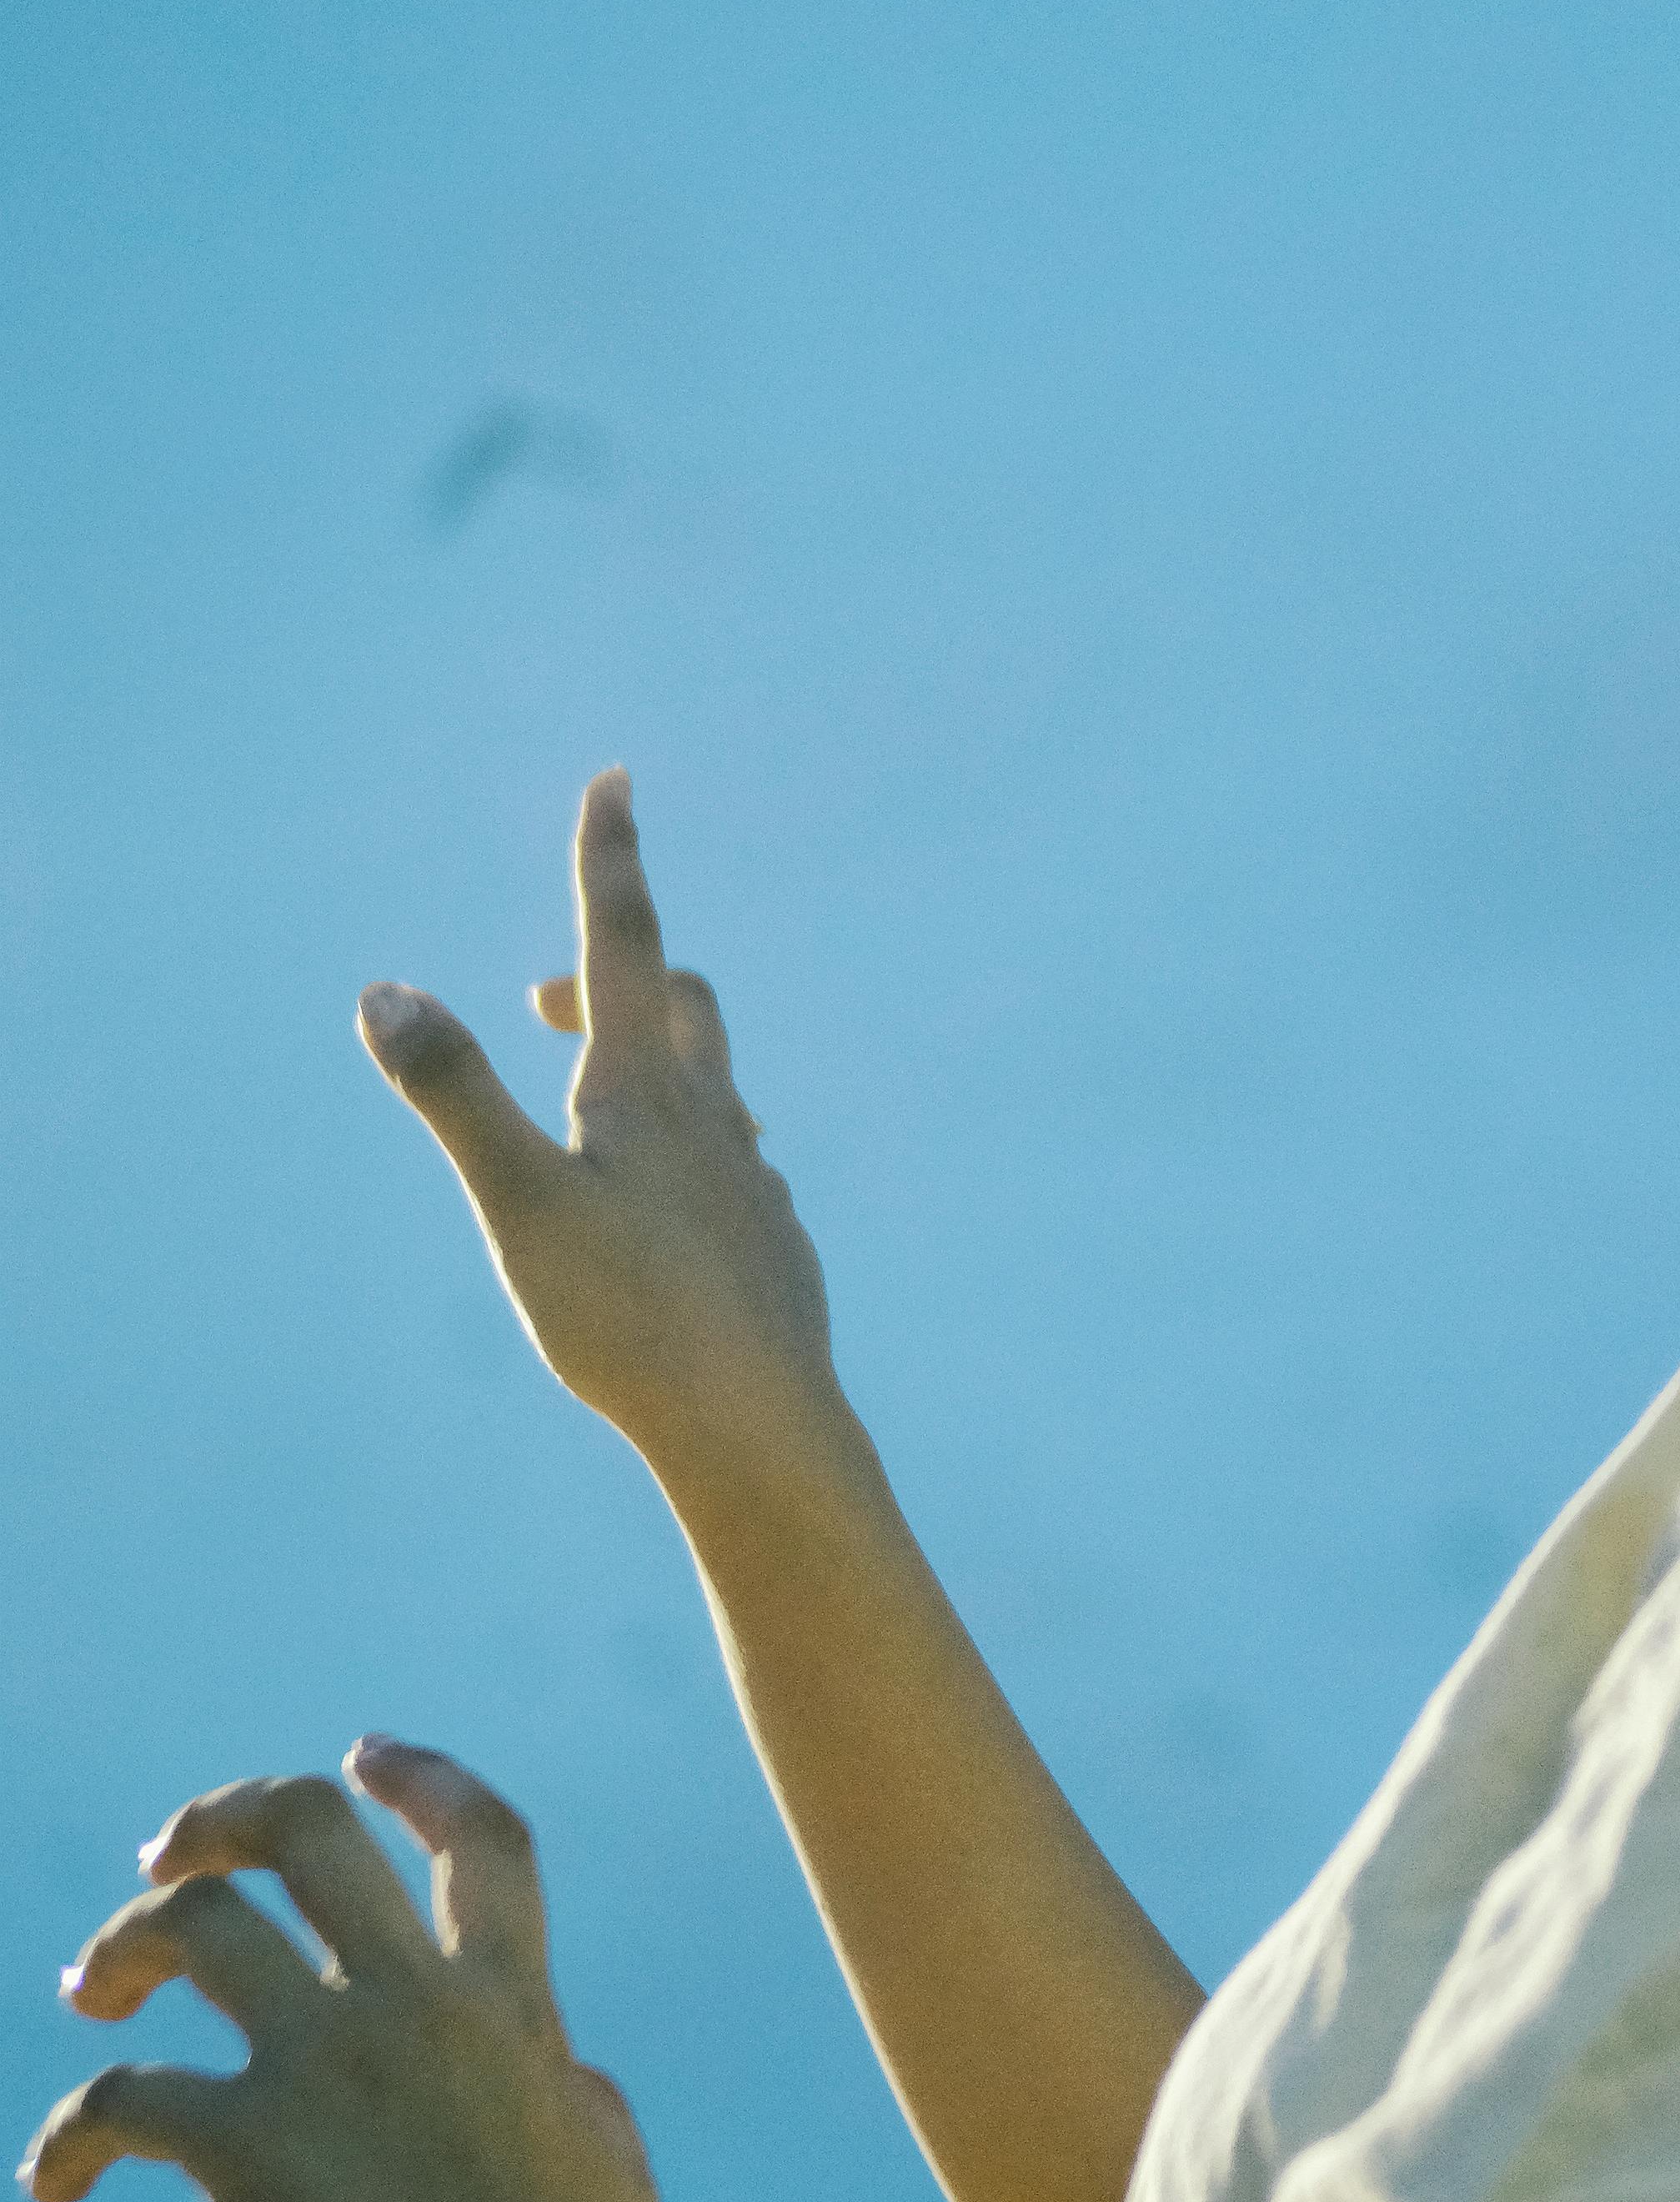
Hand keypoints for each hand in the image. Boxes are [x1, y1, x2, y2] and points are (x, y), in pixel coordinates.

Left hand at [24, 1739, 665, 2201]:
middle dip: (222, 1821)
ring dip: (126, 1944)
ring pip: (196, 1926)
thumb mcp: (615, 2176)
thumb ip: (583, 2101)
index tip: (362, 1755)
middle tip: (174, 1859)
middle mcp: (417, 2008)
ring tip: (95, 1991)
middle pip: (307, 1830)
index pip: (480, 1839)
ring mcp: (331, 2068)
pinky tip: (57, 2183)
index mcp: (514, 2012)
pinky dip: (69, 2134)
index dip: (418, 1777)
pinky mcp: (249, 2149)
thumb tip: (570, 2074)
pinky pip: (121, 2096)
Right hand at [359, 769, 841, 1484]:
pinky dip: (696, 1154)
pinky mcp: (772, 1247)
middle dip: (615, 973)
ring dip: (658, 1065)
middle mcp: (710, 1120)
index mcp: (643, 1091)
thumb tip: (384, 991)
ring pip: (717, 1087)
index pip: (623, 943)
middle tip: (548, 996)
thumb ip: (454, 1096)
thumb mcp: (517, 1203)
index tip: (616, 779)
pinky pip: (739, 1171)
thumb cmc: (630, 1319)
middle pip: (679, 1005)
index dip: (612, 857)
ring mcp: (751, 1183)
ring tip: (605, 1100)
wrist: (760, 1423)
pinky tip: (679, 1209)